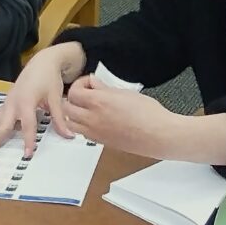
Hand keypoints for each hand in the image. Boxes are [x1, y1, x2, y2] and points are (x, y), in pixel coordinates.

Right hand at [0, 45, 74, 157]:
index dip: (28, 140)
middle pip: (2, 125)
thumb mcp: (56, 98)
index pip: (28, 125)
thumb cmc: (49, 79)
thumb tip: (69, 135)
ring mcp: (7, 103)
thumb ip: (60, 119)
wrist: (42, 63)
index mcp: (27, 101)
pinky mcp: (5, 102)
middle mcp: (13, 103)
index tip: (27, 154)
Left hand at [65, 75, 184, 157]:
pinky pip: (81, 133)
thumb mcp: (124, 92)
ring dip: (73, 114)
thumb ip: (104, 87)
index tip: (89, 83)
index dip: (80, 84)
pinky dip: (81, 126)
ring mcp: (95, 133)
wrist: (158, 134)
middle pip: (66, 108)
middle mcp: (92, 119)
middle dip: (73, 99)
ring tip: (85, 108)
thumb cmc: (148, 114)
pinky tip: (93, 120)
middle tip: (84, 94)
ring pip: (70, 123)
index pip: (74, 92)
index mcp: (98, 102)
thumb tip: (93, 82)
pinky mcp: (100, 142)